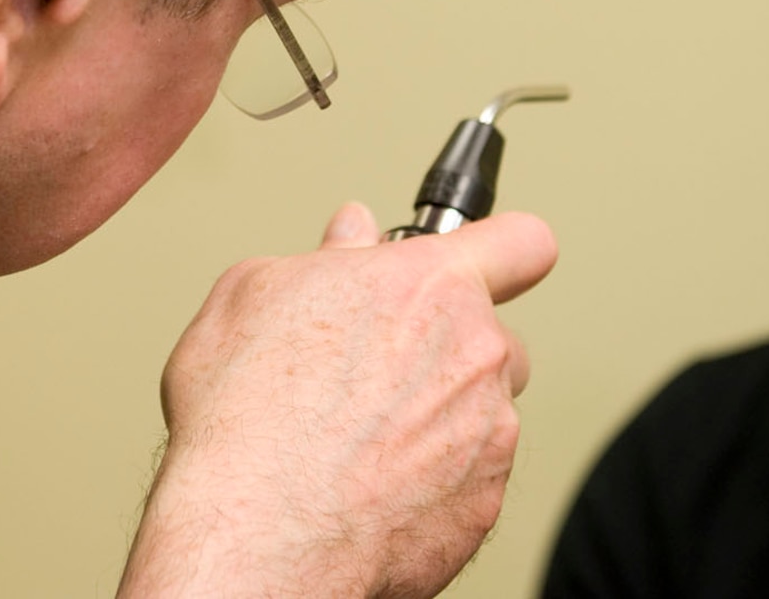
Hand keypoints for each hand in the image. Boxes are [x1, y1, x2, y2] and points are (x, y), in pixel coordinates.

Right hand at [117, 204, 558, 598]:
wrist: (256, 531)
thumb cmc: (247, 414)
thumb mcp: (254, 293)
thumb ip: (325, 254)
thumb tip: (350, 236)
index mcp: (431, 285)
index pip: (521, 242)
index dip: (504, 250)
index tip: (490, 261)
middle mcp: (477, 354)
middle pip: (496, 338)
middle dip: (450, 349)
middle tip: (382, 370)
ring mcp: (490, 435)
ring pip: (483, 413)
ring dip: (440, 418)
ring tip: (361, 439)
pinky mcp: (483, 507)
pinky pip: (469, 481)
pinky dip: (431, 483)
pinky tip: (367, 487)